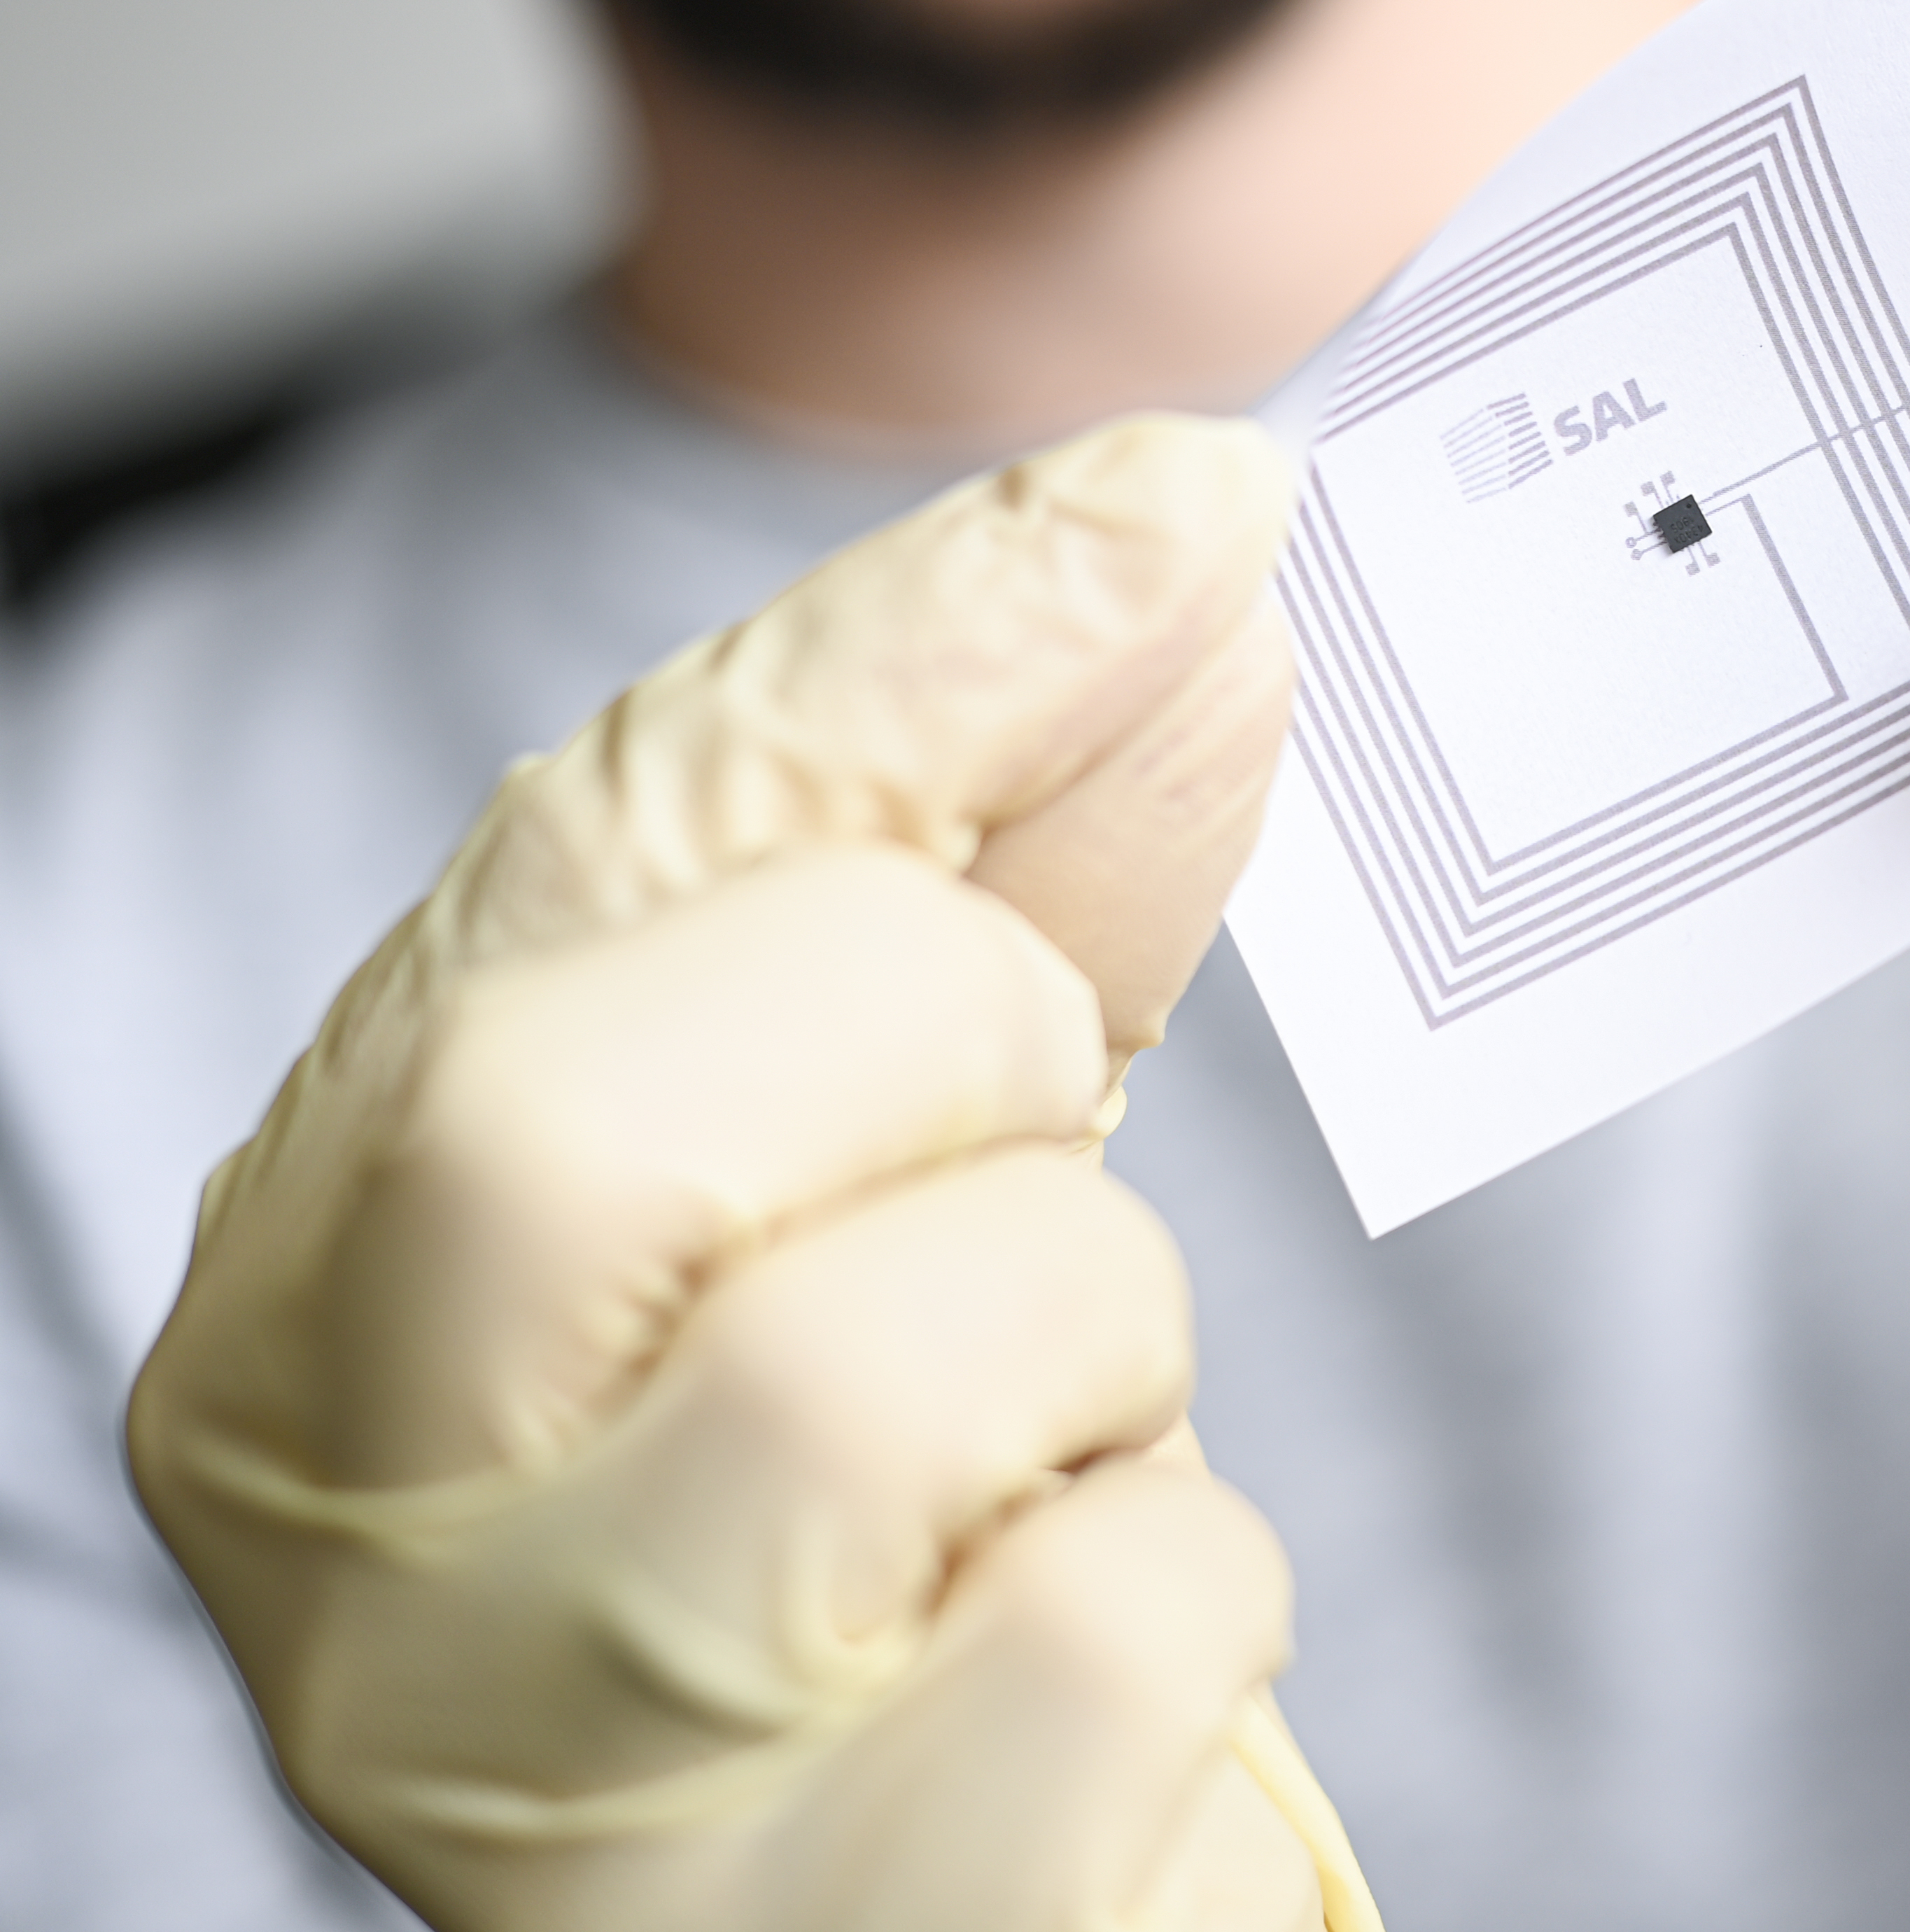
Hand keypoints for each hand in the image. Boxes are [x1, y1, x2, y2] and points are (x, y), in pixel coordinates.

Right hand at [127, 419, 1381, 1930]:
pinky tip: (1085, 1652)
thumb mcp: (937, 1134)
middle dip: (939, 1050)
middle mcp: (355, 1540)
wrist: (1000, 1881)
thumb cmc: (929, 1511)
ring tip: (1046, 1447)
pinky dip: (1180, 1593)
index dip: (907, 659)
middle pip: (579, 1112)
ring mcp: (547, 1778)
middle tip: (1021, 1145)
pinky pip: (1102, 1634)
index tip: (1190, 496)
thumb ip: (1022, 841)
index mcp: (340, 1282)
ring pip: (877, 1367)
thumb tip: (1185, 534)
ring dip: (1087, 1344)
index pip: (576, 869)